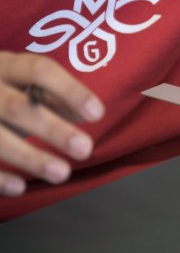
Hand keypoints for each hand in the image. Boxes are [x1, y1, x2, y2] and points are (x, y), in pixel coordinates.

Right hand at [0, 52, 103, 195]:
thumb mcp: (22, 85)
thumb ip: (54, 97)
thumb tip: (89, 112)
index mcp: (4, 65)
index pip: (39, 70)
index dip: (70, 91)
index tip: (98, 114)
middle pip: (17, 107)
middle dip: (52, 129)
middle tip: (85, 149)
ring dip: (29, 157)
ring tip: (61, 173)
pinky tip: (20, 187)